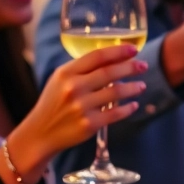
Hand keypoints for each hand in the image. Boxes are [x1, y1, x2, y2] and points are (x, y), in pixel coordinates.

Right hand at [7, 44, 146, 167]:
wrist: (40, 133)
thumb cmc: (53, 103)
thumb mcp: (60, 80)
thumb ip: (81, 69)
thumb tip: (111, 57)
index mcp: (66, 73)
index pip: (97, 56)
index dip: (118, 51)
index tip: (133, 49)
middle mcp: (73, 88)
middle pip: (110, 72)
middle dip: (130, 67)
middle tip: (143, 66)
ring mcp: (81, 107)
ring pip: (116, 92)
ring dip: (133, 87)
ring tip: (142, 85)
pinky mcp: (89, 124)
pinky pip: (115, 113)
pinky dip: (128, 108)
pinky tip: (134, 105)